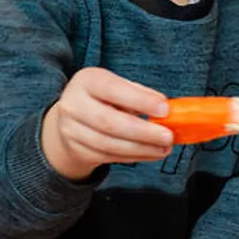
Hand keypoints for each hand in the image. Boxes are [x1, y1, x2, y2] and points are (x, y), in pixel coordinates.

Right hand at [42, 67, 173, 179]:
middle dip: (143, 132)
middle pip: (110, 122)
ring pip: (110, 145)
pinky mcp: (78, 151)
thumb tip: (165, 108)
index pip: (113, 90)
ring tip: (164, 147)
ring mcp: (72, 131)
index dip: (140, 101)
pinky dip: (134, 156)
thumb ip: (139, 94)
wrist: (70, 119)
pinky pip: (109, 157)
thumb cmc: (101, 99)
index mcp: (86, 81)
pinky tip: (151, 153)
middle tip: (167, 136)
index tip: (164, 109)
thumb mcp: (116, 86)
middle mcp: (73, 105)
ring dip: (142, 148)